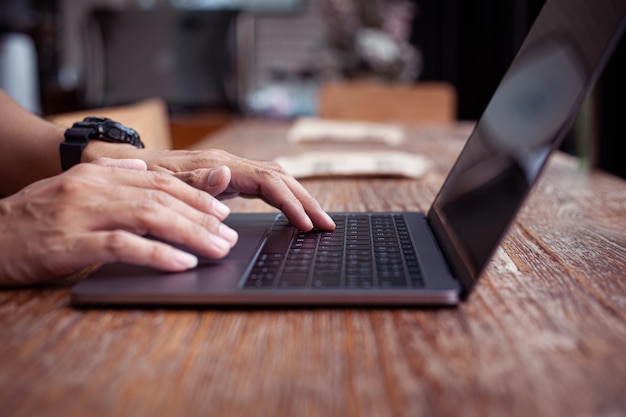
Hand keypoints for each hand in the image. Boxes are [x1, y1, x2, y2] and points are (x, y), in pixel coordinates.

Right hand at [0, 159, 237, 285]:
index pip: (159, 181)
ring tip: (217, 249)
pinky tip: (181, 262)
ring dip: (190, 234)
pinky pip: (122, 246)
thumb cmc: (32, 216)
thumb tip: (143, 168)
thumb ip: (109, 173)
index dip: (195, 196)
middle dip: (201, 218)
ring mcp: (81, 214)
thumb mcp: (71, 186)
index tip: (221, 212)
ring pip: (149, 217)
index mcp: (98, 175)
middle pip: (161, 198)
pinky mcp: (70, 243)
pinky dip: (157, 253)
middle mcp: (93, 189)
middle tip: (229, 236)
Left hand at [85, 144, 335, 231]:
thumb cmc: (138, 178)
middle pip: (281, 178)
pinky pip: (264, 186)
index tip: (307, 225)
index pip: (269, 182)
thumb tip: (227, 175)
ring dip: (299, 199)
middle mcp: (229, 163)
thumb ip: (195, 182)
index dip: (291, 203)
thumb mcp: (161, 184)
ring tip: (318, 221)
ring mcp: (229, 170)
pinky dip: (283, 198)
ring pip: (276, 179)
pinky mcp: (226, 179)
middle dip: (306, 201)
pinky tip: (290, 212)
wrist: (118, 165)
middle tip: (328, 225)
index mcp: (219, 165)